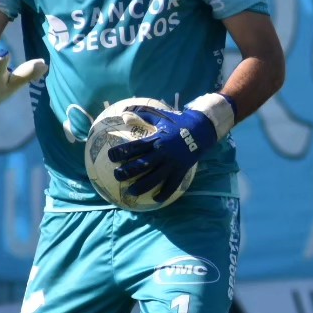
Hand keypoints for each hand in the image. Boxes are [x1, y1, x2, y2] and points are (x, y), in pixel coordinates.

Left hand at [108, 94, 234, 202]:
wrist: (201, 130)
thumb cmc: (178, 122)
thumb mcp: (160, 116)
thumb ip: (141, 115)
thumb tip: (123, 114)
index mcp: (156, 139)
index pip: (135, 147)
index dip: (121, 152)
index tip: (110, 157)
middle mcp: (162, 153)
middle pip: (142, 165)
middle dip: (127, 172)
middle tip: (116, 176)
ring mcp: (172, 164)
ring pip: (154, 178)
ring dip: (141, 186)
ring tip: (130, 192)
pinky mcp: (181, 171)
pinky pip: (171, 185)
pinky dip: (163, 193)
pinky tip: (155, 199)